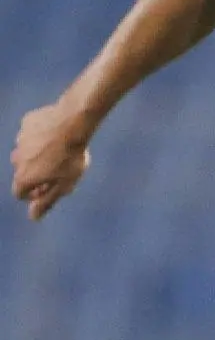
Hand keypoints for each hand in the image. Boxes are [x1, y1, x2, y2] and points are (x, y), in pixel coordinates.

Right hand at [11, 104, 93, 219]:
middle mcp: (16, 158)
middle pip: (23, 171)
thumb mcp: (64, 184)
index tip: (49, 189)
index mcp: (23, 176)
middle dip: (37, 173)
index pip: (20, 193)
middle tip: (58, 169)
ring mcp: (20, 139)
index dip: (34, 194)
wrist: (73, 122)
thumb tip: (33, 217)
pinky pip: (33, 133)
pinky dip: (42, 136)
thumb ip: (47, 201)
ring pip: (28, 151)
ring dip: (39, 154)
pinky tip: (59, 133)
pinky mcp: (27, 123)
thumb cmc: (71, 156)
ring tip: (61, 150)